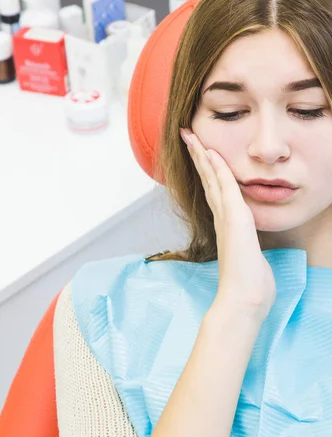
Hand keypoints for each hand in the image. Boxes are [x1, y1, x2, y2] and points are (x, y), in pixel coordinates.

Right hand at [180, 128, 275, 322]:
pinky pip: (226, 187)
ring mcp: (226, 218)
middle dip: (198, 157)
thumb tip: (247, 252)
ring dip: (202, 156)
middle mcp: (222, 218)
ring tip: (192, 137)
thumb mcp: (248, 260)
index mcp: (226, 225)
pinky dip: (218, 169)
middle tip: (187, 137)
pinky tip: (212, 153)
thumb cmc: (248, 286)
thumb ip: (245, 250)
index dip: (207, 171)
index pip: (215, 191)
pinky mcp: (234, 219)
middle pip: (207, 180)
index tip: (201, 153)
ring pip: (212, 179)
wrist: (243, 300)